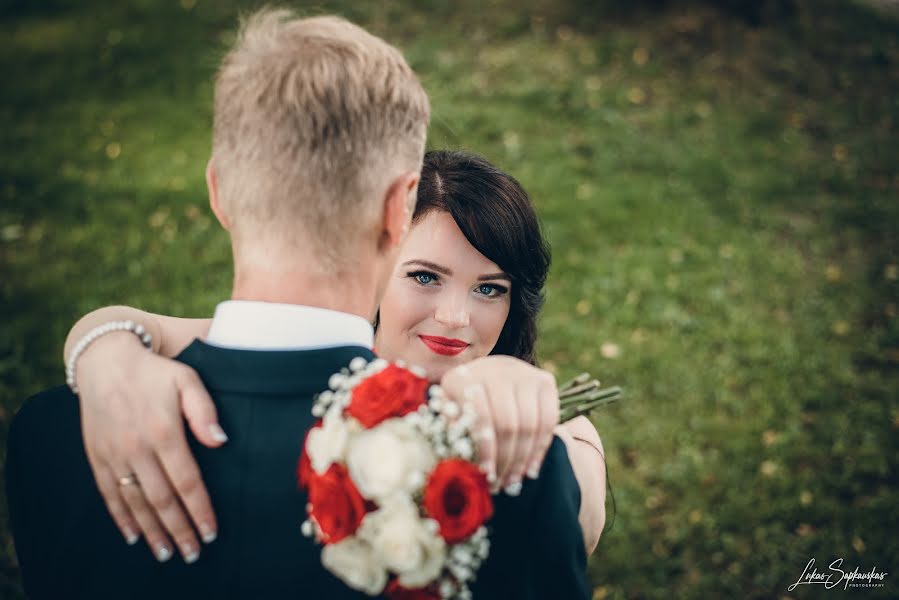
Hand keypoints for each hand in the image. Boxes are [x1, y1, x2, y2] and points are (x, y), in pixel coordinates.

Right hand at [75, 332, 225, 562]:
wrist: (105, 359)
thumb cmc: (155, 371)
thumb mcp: (187, 379)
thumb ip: (205, 411)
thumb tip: (221, 441)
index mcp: (164, 431)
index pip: (187, 481)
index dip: (200, 510)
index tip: (212, 531)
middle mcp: (137, 448)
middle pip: (162, 500)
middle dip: (179, 530)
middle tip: (193, 554)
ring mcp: (114, 454)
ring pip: (135, 502)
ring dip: (152, 531)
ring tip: (167, 553)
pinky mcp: (97, 456)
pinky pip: (109, 494)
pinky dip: (122, 517)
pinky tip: (134, 535)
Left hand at [441, 356, 558, 493]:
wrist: (488, 375)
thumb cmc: (462, 404)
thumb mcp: (450, 417)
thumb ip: (452, 437)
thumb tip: (458, 468)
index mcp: (463, 378)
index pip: (480, 419)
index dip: (485, 452)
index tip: (485, 478)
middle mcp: (494, 369)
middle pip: (507, 424)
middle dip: (505, 460)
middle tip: (501, 485)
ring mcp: (523, 372)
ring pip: (529, 424)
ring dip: (522, 459)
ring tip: (513, 481)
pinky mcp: (545, 380)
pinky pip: (548, 420)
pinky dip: (540, 449)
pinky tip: (530, 469)